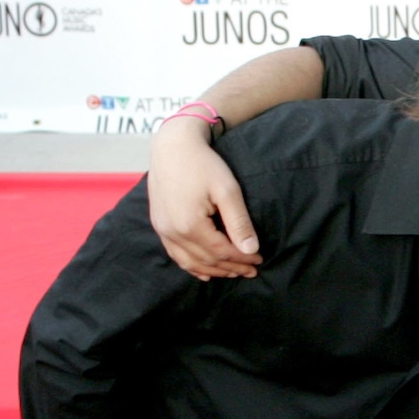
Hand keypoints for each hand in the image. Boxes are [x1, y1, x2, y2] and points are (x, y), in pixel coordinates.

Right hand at [148, 116, 261, 279]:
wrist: (173, 145)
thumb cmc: (203, 164)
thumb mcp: (227, 190)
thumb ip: (239, 222)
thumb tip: (251, 250)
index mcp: (190, 225)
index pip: (221, 252)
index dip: (242, 259)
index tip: (260, 260)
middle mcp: (172, 232)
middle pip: (206, 260)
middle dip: (231, 268)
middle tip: (252, 271)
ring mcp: (162, 229)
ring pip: (189, 261)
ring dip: (213, 270)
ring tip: (234, 272)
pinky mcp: (158, 224)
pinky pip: (175, 253)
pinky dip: (191, 265)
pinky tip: (204, 271)